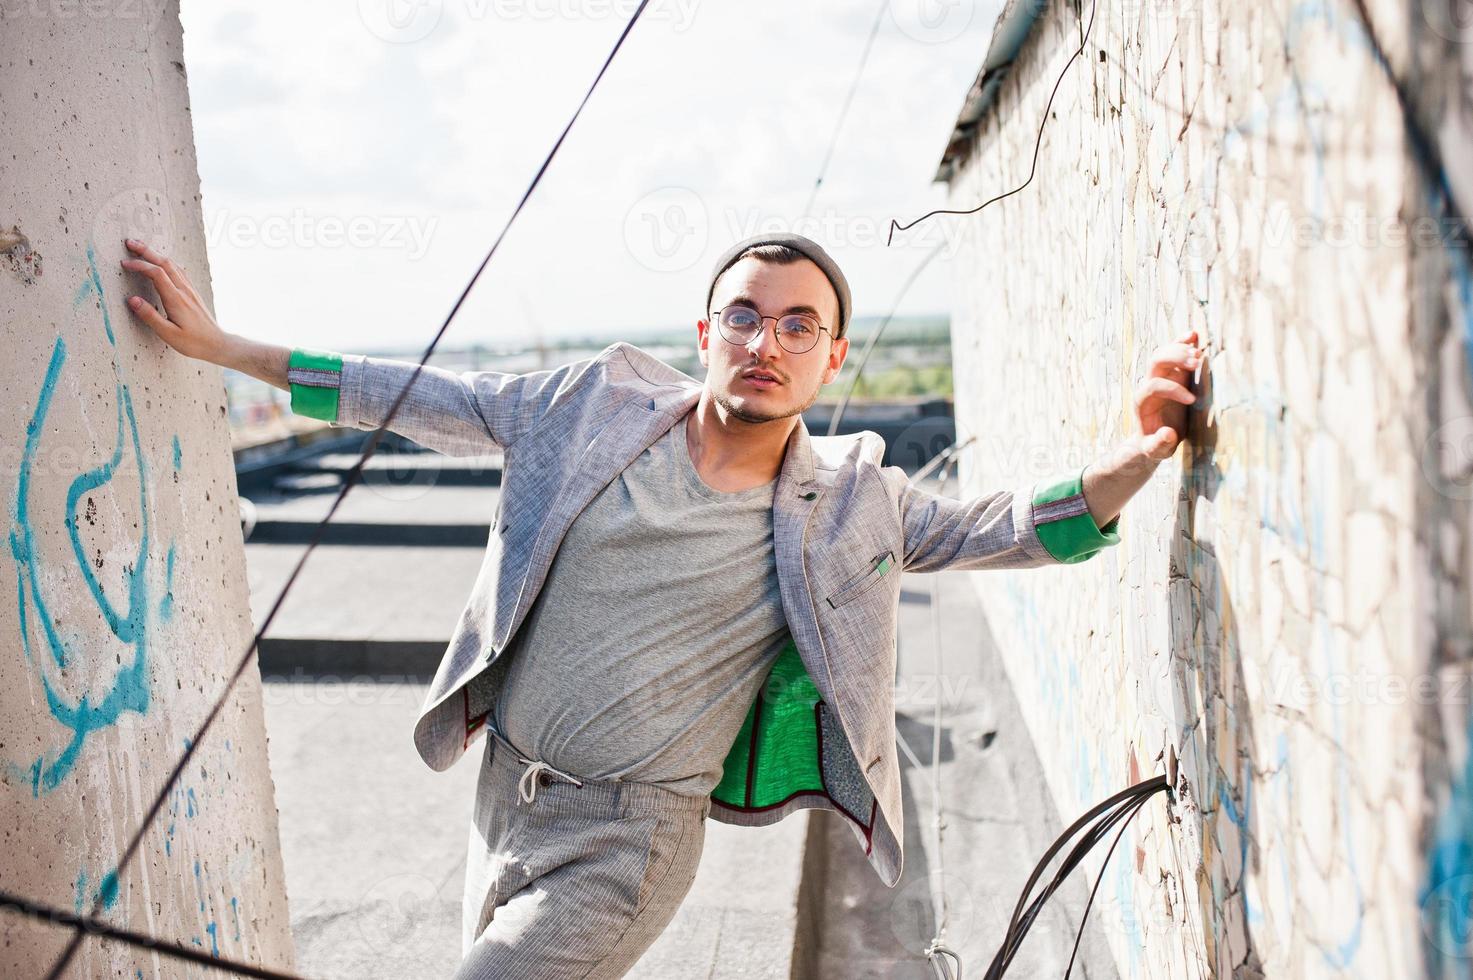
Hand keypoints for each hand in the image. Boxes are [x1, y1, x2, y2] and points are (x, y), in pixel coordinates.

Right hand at [119, 238, 231, 362]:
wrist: (218, 344)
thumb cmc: (194, 342)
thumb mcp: (168, 334)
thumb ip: (150, 316)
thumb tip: (132, 299)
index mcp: (176, 299)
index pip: (156, 273)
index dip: (139, 265)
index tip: (124, 263)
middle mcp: (184, 290)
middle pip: (165, 263)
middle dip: (146, 251)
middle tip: (129, 242)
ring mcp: (190, 290)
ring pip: (173, 265)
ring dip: (156, 254)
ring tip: (141, 248)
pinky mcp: (193, 293)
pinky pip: (179, 271)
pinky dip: (166, 262)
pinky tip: (161, 262)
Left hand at [1134, 329, 1204, 459]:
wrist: (1153, 439)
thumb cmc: (1154, 446)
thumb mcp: (1155, 450)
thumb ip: (1159, 445)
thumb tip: (1167, 434)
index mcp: (1142, 401)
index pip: (1154, 386)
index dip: (1172, 389)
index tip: (1192, 400)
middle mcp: (1149, 385)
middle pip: (1156, 362)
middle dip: (1175, 359)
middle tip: (1196, 363)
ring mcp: (1160, 377)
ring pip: (1165, 353)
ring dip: (1181, 350)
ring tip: (1199, 354)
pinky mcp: (1172, 375)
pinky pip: (1174, 353)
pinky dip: (1182, 343)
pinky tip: (1193, 334)